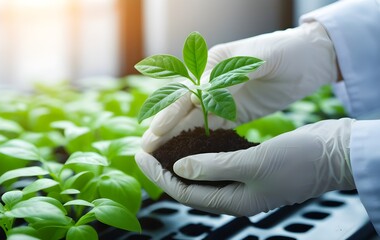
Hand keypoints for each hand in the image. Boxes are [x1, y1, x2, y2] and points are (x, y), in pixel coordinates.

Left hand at [136, 118, 355, 215]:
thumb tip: (179, 168)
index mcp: (233, 201)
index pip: (185, 192)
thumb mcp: (254, 163)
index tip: (140, 156)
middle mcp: (235, 194)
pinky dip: (202, 152)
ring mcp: (242, 180)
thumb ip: (214, 167)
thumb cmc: (299, 161)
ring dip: (181, 159)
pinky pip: (218, 161)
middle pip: (189, 184)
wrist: (334, 152)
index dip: (159, 175)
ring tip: (162, 144)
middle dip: (164, 168)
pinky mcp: (250, 165)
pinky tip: (193, 139)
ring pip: (202, 172)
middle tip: (144, 149)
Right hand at [142, 21, 337, 152]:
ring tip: (159, 156)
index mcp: (213, 63)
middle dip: (163, 128)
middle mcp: (212, 82)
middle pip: (182, 108)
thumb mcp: (260, 57)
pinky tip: (187, 154)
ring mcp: (223, 99)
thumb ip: (228, 75)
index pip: (186, 90)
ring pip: (193, 121)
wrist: (311, 59)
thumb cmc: (286, 51)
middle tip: (145, 149)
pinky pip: (212, 129)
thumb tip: (195, 95)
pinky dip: (198, 142)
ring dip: (175, 138)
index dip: (170, 112)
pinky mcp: (235, 113)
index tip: (156, 131)